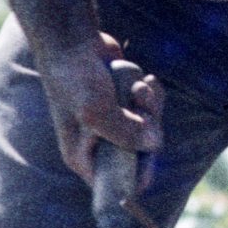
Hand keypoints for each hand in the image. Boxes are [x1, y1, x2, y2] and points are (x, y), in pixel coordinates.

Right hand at [34, 31, 163, 186]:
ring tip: (139, 88)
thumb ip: (125, 132)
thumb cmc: (74, 79)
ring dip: (152, 107)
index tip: (151, 155)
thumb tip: (155, 144)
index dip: (136, 177)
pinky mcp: (125, 104)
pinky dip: (152, 95)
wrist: (72, 42)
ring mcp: (114, 123)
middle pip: (141, 155)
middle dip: (149, 130)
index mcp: (83, 157)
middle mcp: (99, 145)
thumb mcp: (95, 111)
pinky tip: (146, 80)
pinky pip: (151, 109)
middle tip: (142, 107)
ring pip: (150, 129)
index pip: (114, 184)